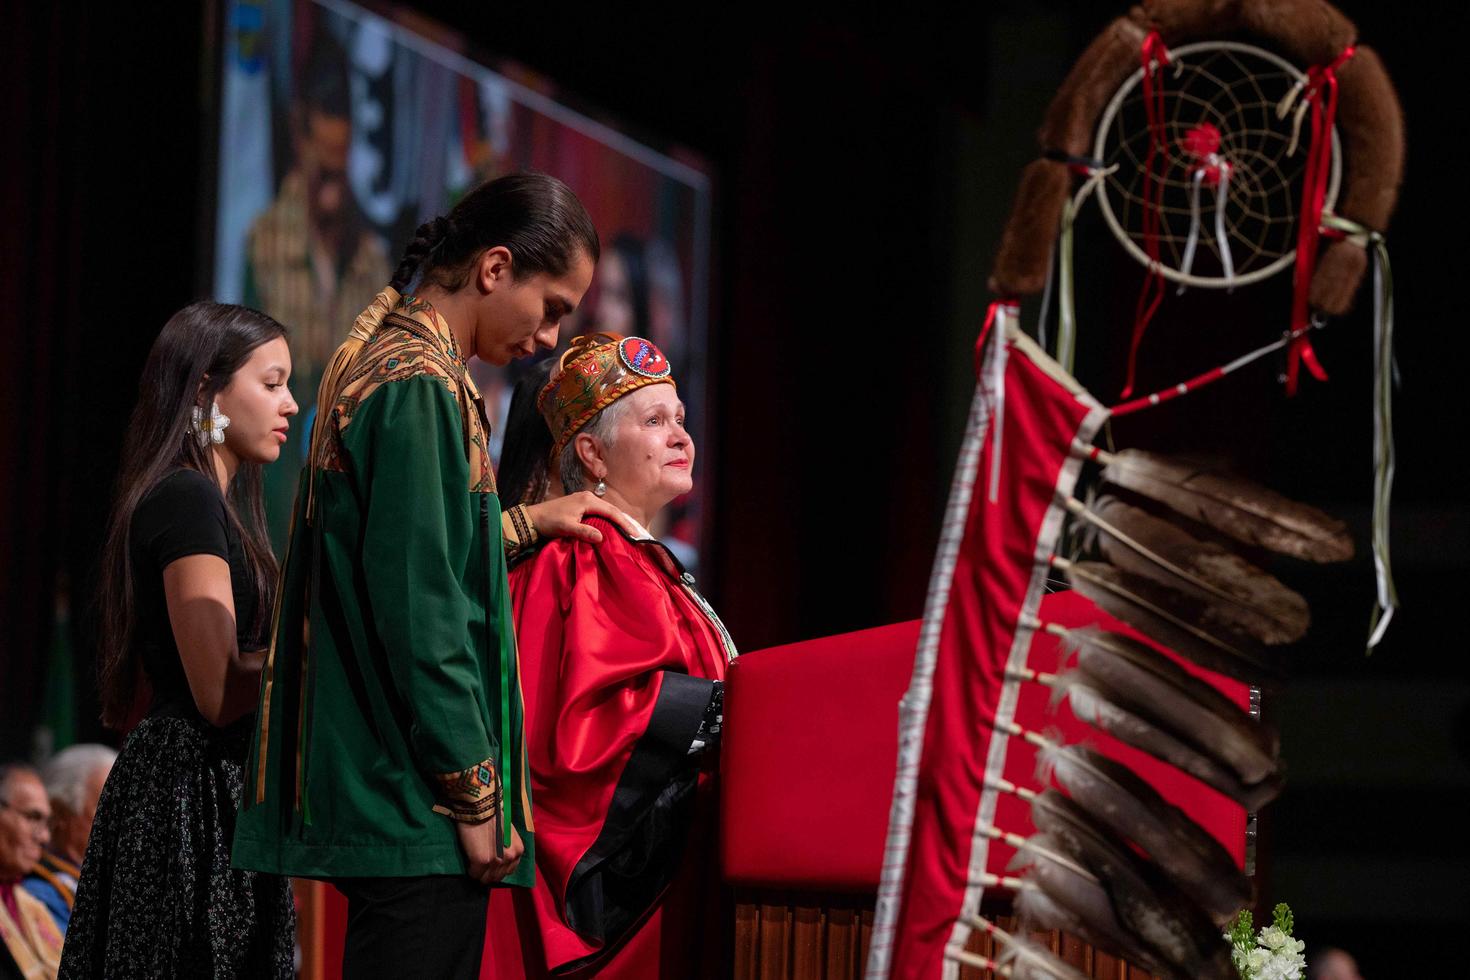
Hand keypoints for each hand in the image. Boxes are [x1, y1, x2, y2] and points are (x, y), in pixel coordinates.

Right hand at [456, 819, 523, 884]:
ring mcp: (496, 861)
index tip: (490, 866)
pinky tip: (469, 862)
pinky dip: (470, 870)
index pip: (508, 872)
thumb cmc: (492, 818)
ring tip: (474, 865)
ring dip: (479, 874)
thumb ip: (508, 849)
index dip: (497, 870)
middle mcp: (510, 857)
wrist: (480, 808)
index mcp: (518, 851)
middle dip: (488, 873)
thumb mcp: (509, 835)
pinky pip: (474, 874)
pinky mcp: (481, 861)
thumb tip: (500, 863)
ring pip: (485, 879)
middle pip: (497, 877)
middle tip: (480, 867)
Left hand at [524, 492, 638, 542]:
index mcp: (588, 500)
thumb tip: (602, 537)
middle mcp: (589, 497)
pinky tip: (614, 526)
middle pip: (612, 509)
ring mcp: (585, 500)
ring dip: (618, 520)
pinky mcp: (581, 505)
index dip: (624, 523)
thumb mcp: (567, 528)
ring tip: (630, 531)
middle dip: (625, 521)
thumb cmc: (549, 522)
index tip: (635, 534)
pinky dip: (609, 518)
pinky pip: (601, 511)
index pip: (612, 512)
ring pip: (607, 510)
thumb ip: (585, 532)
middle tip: (637, 534)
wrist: (533, 518)